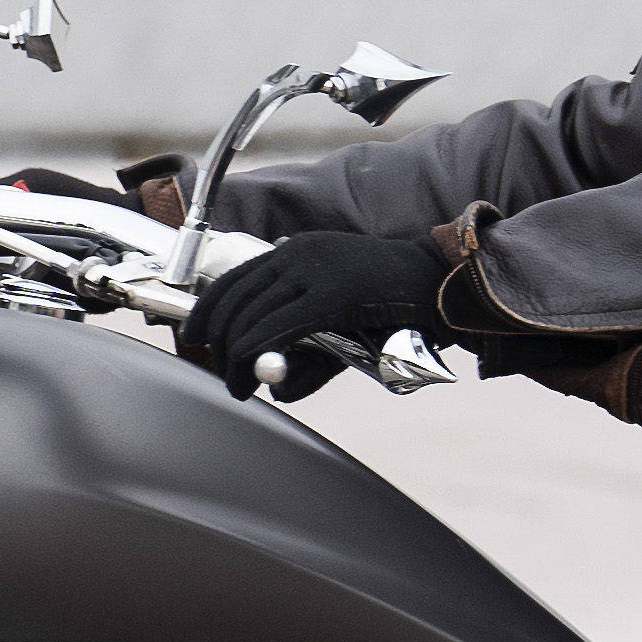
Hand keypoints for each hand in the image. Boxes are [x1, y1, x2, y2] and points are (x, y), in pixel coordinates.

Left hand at [175, 232, 450, 400]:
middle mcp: (297, 254)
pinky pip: (275, 328)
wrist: (445, 284)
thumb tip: (278, 389)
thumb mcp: (343, 325)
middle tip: (225, 377)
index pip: (234, 279)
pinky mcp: (330, 296)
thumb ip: (310, 353)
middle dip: (217, 343)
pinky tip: (252, 376)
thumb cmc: (398, 307)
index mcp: (296, 252)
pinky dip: (255, 354)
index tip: (196, 340)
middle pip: (233, 299)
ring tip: (240, 387)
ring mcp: (313, 272)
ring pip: (248, 318)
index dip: (206, 312)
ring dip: (235, 359)